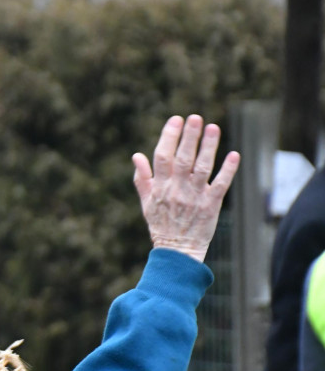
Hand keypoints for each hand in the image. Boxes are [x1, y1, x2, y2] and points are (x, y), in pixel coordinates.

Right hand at [133, 114, 240, 262]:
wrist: (176, 252)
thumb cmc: (161, 226)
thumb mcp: (146, 203)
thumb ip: (142, 179)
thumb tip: (136, 156)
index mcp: (160, 187)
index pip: (162, 156)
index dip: (169, 137)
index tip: (176, 120)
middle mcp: (177, 189)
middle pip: (182, 158)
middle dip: (189, 137)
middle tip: (195, 117)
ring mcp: (194, 197)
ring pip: (202, 167)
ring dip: (208, 147)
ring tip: (213, 128)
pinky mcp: (211, 205)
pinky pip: (220, 185)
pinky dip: (227, 170)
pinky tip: (234, 154)